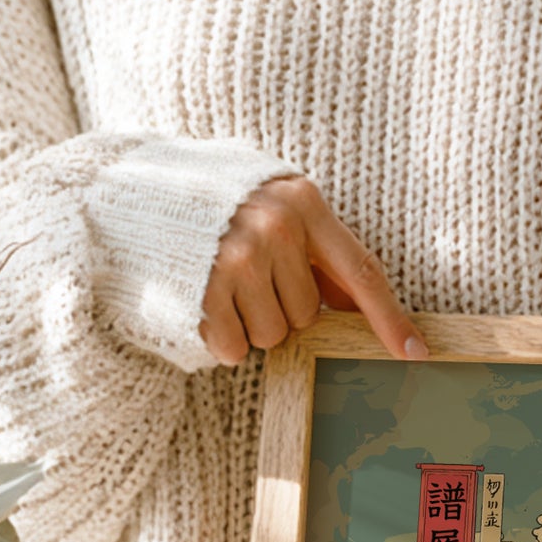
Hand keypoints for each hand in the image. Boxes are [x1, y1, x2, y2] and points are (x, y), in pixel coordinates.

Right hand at [201, 175, 426, 366]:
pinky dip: (221, 338)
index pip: (361, 271)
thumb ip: (314, 248)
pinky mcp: (204, 290)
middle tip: (244, 277)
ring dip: (250, 325)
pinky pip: (235, 348)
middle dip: (281, 308)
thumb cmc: (209, 202)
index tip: (415, 353)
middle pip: (308, 314)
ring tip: (219, 286)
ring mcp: (238, 259)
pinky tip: (202, 303)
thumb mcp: (270, 204)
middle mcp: (276, 228)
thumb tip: (356, 302)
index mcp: (303, 202)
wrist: (125, 189)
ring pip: (274, 336)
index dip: (390, 317)